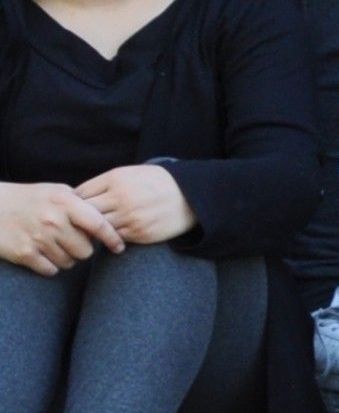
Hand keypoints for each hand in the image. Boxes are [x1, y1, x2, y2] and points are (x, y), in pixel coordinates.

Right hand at [0, 181, 121, 273]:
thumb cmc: (27, 198)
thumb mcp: (55, 191)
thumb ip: (79, 202)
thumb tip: (105, 216)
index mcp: (64, 201)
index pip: (98, 224)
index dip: (112, 238)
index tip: (119, 247)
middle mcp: (53, 220)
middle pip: (86, 250)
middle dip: (83, 249)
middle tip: (73, 243)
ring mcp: (38, 238)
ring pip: (69, 262)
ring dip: (66, 259)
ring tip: (56, 247)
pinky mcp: (24, 253)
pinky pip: (50, 270)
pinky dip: (50, 266)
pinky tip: (44, 256)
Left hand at [77, 164, 193, 245]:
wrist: (190, 195)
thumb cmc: (154, 183)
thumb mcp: (129, 174)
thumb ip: (103, 184)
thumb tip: (74, 199)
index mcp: (116, 179)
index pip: (79, 195)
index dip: (73, 204)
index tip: (73, 210)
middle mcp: (121, 197)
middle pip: (84, 213)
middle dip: (77, 220)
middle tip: (76, 225)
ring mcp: (130, 216)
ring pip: (97, 229)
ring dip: (92, 232)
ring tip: (92, 232)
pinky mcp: (139, 233)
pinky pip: (114, 238)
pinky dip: (110, 238)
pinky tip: (112, 235)